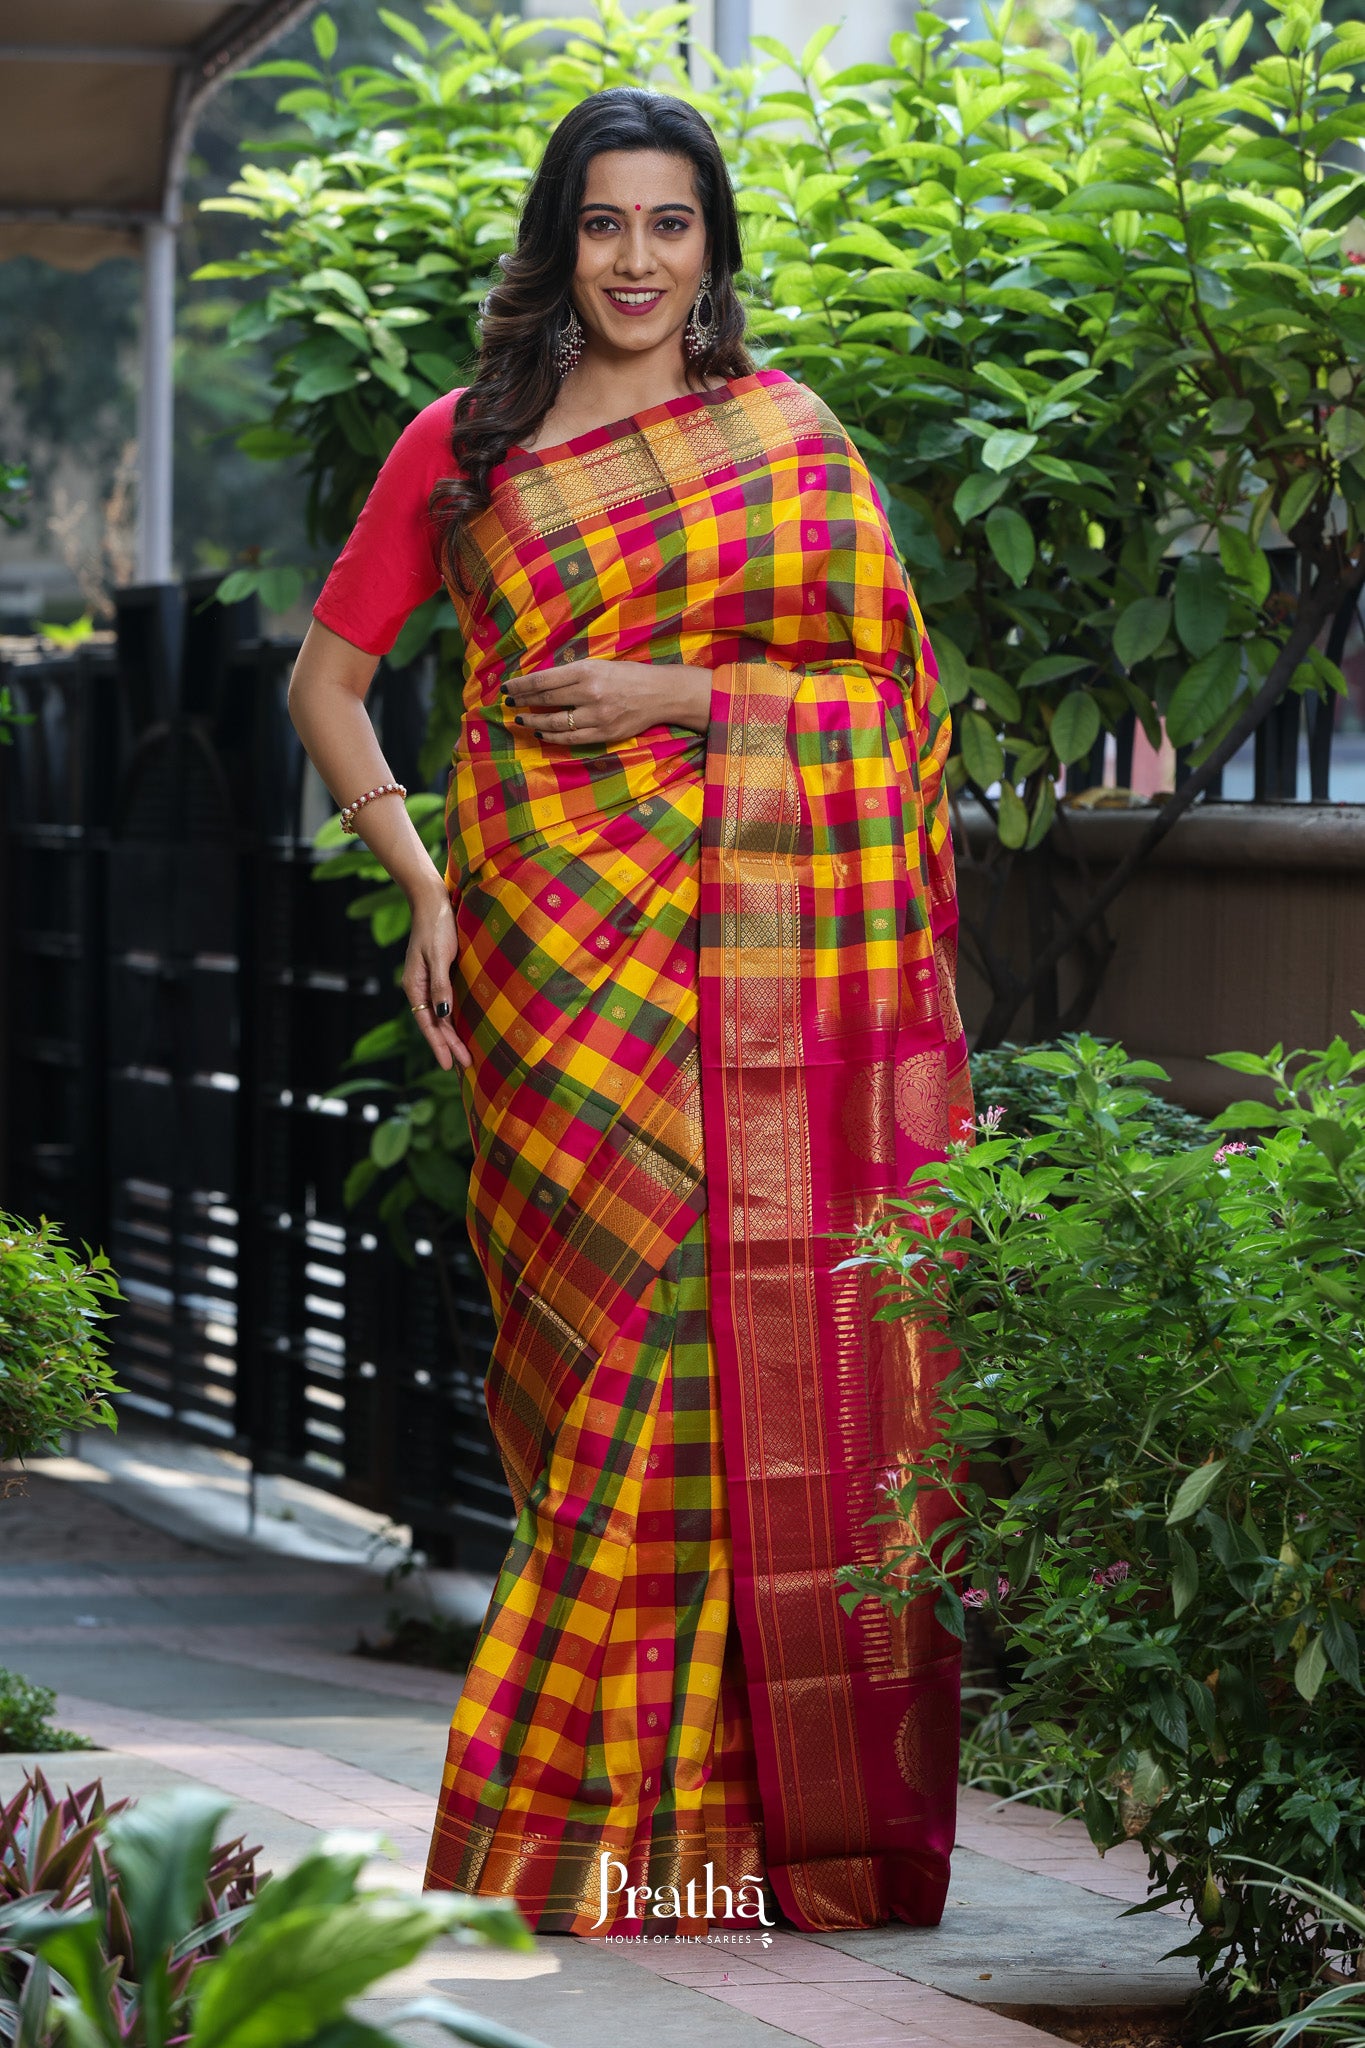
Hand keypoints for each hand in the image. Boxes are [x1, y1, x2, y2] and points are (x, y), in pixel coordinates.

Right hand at [402, 888, 471, 1071]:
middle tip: (464, 1066)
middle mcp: (420, 987)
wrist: (433, 901)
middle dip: (448, 1045)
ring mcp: (429, 982)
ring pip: (440, 1015)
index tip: (449, 1064)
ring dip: (451, 1035)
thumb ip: (441, 985)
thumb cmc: (437, 926)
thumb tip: (443, 1014)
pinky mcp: (440, 974)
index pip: (427, 1022)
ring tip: (464, 1055)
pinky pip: (445, 1003)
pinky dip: (453, 1019)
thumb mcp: (439, 956)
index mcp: (414, 985)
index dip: (439, 1045)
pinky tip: (461, 1028)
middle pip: (434, 1023)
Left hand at [505, 659, 710, 743]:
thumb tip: (541, 683)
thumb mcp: (599, 665)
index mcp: (586, 671)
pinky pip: (570, 738)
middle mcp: (589, 693)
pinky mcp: (604, 733)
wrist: (660, 693)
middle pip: (545, 700)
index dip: (521, 685)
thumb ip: (572, 674)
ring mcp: (596, 716)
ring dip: (534, 722)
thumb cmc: (627, 676)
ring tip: (522, 720)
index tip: (507, 687)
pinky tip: (542, 733)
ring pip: (555, 722)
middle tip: (509, 703)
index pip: (544, 680)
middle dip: (522, 702)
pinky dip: (552, 737)